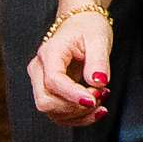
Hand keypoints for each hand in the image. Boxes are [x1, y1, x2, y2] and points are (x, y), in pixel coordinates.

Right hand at [28, 10, 112, 126]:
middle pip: (46, 102)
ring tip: (103, 96)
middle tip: (102, 93)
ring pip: (51, 112)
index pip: (53, 81)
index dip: (73, 95)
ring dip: (80, 113)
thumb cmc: (89, 28)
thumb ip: (98, 61)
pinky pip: (59, 114)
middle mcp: (39, 70)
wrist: (81, 24)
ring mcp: (41, 83)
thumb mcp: (99, 39)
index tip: (95, 98)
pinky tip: (98, 109)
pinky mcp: (50, 92)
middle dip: (76, 106)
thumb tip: (98, 83)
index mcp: (49, 54)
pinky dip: (78, 117)